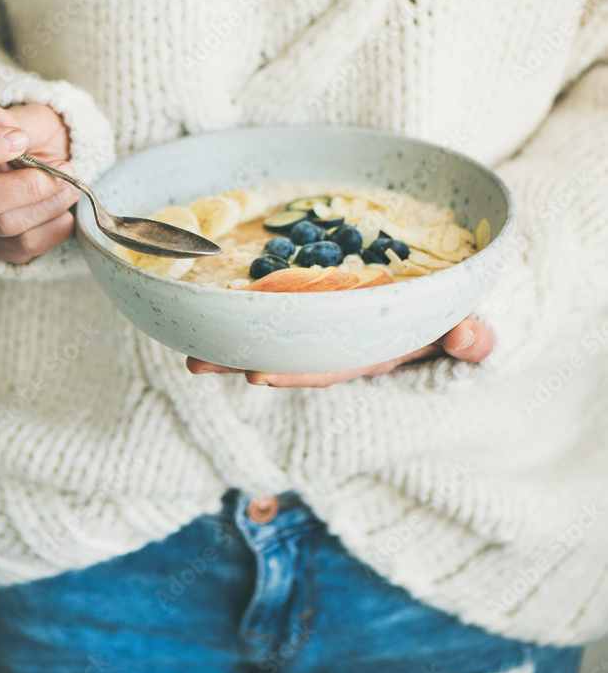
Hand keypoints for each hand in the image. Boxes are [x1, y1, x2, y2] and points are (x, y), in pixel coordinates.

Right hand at [0, 90, 79, 262]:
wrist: (59, 162)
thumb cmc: (37, 138)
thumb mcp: (27, 120)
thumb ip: (4, 117)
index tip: (22, 138)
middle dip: (30, 186)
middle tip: (64, 168)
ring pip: (7, 226)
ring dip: (51, 204)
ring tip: (70, 185)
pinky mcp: (1, 247)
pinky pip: (25, 247)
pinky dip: (55, 227)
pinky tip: (64, 211)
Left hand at [186, 317, 494, 387]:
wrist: (469, 300)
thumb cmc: (473, 315)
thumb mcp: (482, 329)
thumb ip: (478, 338)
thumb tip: (467, 336)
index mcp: (383, 351)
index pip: (334, 365)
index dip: (297, 371)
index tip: (256, 375)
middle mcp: (352, 340)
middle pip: (293, 351)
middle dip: (246, 358)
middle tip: (195, 361)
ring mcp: (340, 320)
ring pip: (285, 328)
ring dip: (241, 334)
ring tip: (191, 334)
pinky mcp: (333, 297)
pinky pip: (291, 297)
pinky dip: (257, 299)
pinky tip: (216, 297)